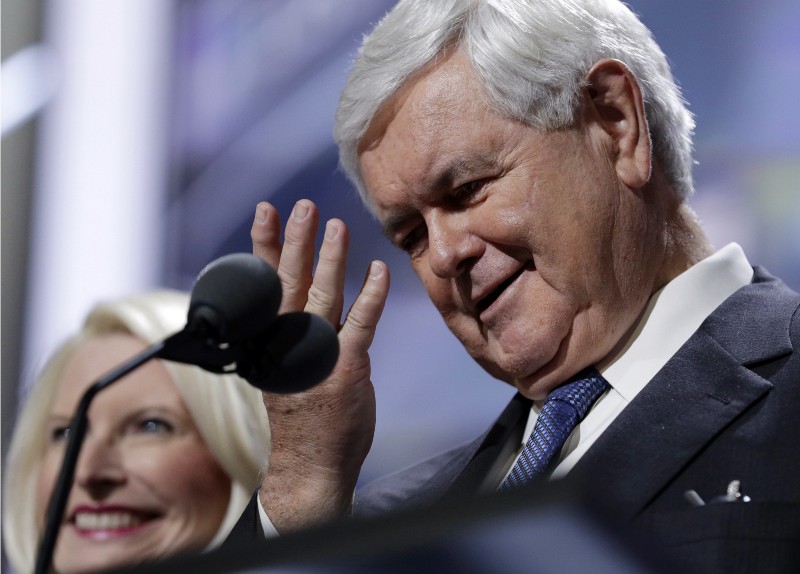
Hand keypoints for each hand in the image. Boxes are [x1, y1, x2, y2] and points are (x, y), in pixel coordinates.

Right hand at [251, 199, 388, 531]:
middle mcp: (286, 345)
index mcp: (267, 342)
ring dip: (332, 258)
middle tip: (302, 207)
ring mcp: (316, 356)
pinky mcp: (347, 368)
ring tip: (337, 225)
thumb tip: (308, 296)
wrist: (309, 467)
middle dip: (295, 241)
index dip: (263, 246)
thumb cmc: (298, 420)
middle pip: (289, 283)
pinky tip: (378, 269)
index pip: (264, 286)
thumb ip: (292, 333)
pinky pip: (361, 323)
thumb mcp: (279, 372)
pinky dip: (371, 294)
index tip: (265, 212)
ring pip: (323, 296)